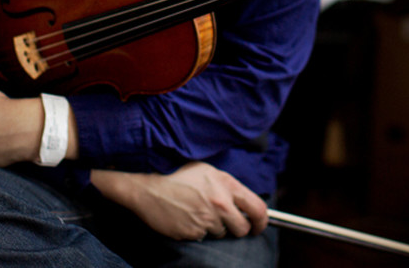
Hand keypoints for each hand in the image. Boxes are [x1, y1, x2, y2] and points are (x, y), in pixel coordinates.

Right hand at [92, 162, 267, 240]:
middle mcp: (220, 202)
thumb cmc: (175, 175)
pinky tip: (186, 218)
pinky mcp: (194, 232)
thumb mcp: (206, 170)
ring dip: (213, 227)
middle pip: (242, 227)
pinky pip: (203, 237)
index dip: (262, 221)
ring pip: (222, 233)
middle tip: (227, 224)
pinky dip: (197, 231)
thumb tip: (242, 202)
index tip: (258, 225)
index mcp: (226, 184)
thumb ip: (226, 186)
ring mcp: (207, 219)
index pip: (257, 208)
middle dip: (237, 228)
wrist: (147, 187)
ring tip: (196, 212)